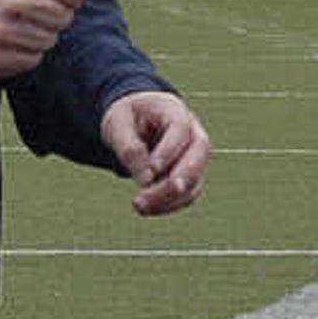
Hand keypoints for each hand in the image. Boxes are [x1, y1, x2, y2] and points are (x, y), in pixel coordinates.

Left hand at [99, 90, 208, 215]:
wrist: (133, 123)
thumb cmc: (126, 118)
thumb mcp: (117, 124)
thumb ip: (129, 148)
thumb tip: (145, 179)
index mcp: (174, 110)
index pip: (180, 128)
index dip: (169, 150)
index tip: (152, 169)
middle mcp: (192, 131)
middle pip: (199, 153)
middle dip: (180, 177)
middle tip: (154, 193)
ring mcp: (194, 155)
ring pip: (195, 179)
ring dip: (170, 197)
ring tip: (138, 205)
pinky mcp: (189, 175)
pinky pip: (187, 194)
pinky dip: (168, 205)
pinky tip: (145, 208)